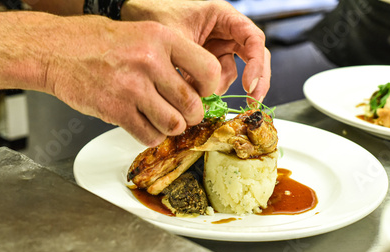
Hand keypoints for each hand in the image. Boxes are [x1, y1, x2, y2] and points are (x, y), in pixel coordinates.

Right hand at [44, 17, 223, 145]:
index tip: (201, 93)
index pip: (208, 70)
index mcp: (161, 37)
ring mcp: (132, 87)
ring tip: (162, 120)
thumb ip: (171, 57)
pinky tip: (144, 124)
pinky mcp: (116, 110)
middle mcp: (149, 61)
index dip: (209, 88)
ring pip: (174, 125)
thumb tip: (196, 86)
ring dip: (171, 128)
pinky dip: (151, 136)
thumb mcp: (141, 33)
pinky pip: (149, 136)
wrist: (54, 49)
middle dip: (191, 116)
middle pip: (192, 105)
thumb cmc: (96, 41)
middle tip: (183, 114)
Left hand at [121, 0, 270, 102]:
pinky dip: (204, 89)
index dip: (256, 63)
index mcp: (222, 16)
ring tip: (191, 86)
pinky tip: (188, 87)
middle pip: (253, 58)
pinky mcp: (205, 63)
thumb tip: (207, 90)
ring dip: (216, 86)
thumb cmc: (153, 11)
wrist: (133, 15)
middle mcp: (224, 32)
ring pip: (230, 74)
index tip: (250, 85)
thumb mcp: (174, 34)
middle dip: (254, 81)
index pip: (253, 39)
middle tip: (251, 102)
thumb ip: (193, 60)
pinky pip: (213, 80)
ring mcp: (216, 48)